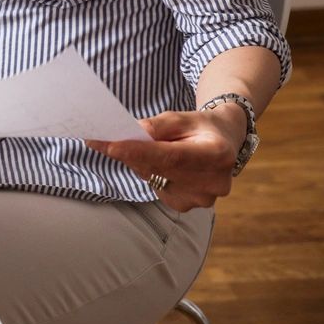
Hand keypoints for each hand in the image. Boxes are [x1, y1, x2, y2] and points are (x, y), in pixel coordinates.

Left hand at [85, 106, 247, 211]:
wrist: (223, 143)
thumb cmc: (199, 128)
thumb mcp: (181, 117)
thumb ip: (156, 126)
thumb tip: (130, 134)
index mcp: (217, 154)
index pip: (170, 156)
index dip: (139, 152)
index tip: (111, 147)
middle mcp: (213, 181)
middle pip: (158, 168)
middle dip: (128, 154)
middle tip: (100, 140)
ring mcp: (201, 198)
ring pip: (153, 178)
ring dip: (141, 163)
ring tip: (150, 148)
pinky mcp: (187, 205)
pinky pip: (156, 188)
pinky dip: (150, 174)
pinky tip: (160, 165)